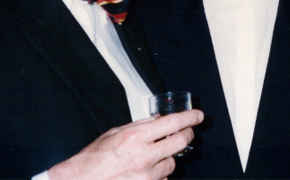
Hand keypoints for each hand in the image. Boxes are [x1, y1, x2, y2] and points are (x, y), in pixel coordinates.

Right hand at [47, 109, 203, 179]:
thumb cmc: (92, 160)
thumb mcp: (114, 133)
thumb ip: (139, 125)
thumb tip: (158, 119)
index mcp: (136, 137)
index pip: (173, 123)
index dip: (189, 117)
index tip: (197, 115)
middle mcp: (144, 157)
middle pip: (180, 142)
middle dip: (187, 135)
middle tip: (187, 132)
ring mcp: (146, 176)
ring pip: (172, 163)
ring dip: (168, 157)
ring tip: (154, 156)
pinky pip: (162, 179)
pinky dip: (159, 174)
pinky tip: (146, 172)